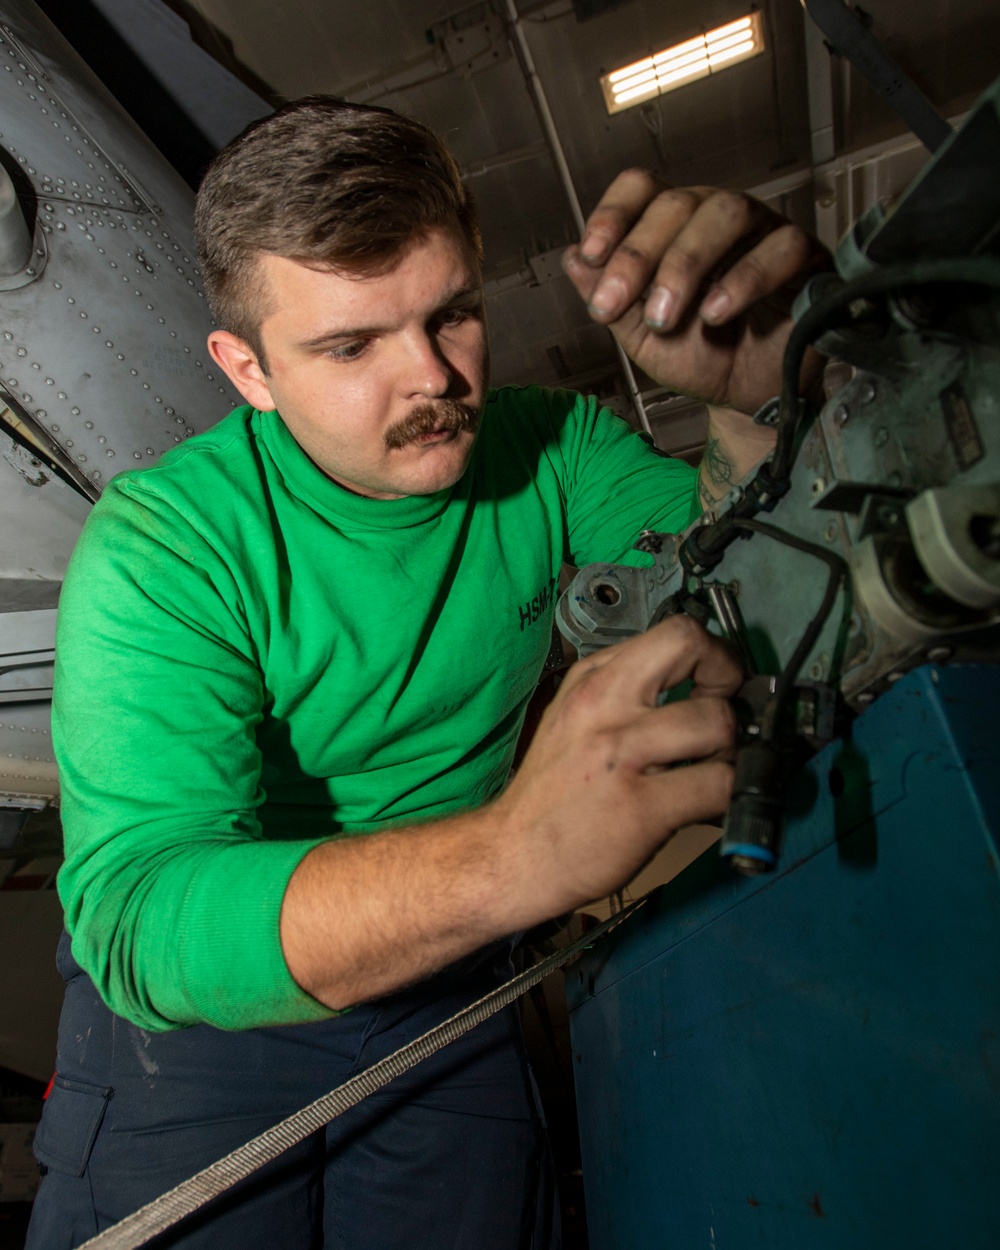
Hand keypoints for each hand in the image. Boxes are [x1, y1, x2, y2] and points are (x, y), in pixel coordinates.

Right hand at [495, 615, 740, 912]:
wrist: (512, 855)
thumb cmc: (551, 793)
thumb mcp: (574, 718)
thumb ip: (626, 695)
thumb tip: (696, 686)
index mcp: (591, 679)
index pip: (674, 631)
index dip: (710, 656)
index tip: (713, 685)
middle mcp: (603, 705)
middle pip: (694, 647)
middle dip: (728, 678)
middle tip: (724, 713)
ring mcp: (621, 754)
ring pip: (718, 721)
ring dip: (732, 748)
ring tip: (711, 767)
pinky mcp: (640, 808)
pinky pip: (719, 785)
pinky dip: (730, 795)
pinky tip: (708, 803)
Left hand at [562, 171, 829, 415]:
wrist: (745, 399)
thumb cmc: (699, 358)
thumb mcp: (640, 337)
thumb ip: (609, 298)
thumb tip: (572, 257)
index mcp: (674, 227)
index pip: (642, 188)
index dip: (613, 213)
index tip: (591, 255)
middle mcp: (717, 217)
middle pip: (678, 202)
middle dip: (638, 256)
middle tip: (614, 307)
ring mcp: (763, 230)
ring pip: (727, 212)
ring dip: (685, 264)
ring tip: (664, 318)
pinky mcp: (804, 256)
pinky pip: (780, 246)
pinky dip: (744, 279)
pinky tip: (716, 313)